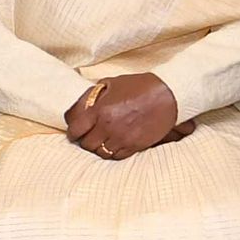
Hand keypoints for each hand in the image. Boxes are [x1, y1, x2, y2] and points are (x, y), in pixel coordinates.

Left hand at [63, 72, 191, 160]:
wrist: (167, 95)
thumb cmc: (140, 86)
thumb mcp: (112, 83)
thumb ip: (95, 95)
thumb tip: (83, 104)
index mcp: (100, 110)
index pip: (76, 129)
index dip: (72, 132)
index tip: (74, 132)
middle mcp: (108, 126)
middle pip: (86, 144)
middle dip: (85, 140)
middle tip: (89, 136)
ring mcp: (121, 138)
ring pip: (100, 153)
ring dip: (99, 148)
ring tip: (102, 141)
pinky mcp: (134, 146)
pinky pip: (116, 156)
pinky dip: (113, 152)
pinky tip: (114, 145)